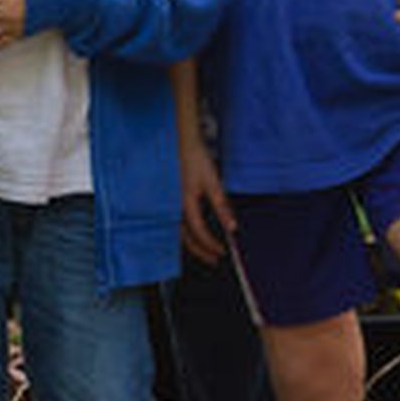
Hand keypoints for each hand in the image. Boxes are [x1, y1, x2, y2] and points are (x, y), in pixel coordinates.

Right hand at [177, 138, 235, 265]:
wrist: (180, 141)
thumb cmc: (195, 158)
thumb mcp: (213, 182)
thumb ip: (221, 206)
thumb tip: (231, 226)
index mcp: (186, 202)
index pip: (199, 231)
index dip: (211, 244)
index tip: (222, 252)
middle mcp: (174, 205)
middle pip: (185, 236)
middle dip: (200, 250)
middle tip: (213, 259)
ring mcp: (169, 202)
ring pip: (178, 230)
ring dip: (191, 243)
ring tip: (203, 249)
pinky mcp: (168, 198)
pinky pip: (173, 220)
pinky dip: (183, 231)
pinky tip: (190, 232)